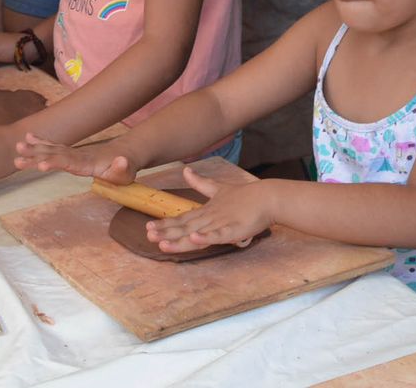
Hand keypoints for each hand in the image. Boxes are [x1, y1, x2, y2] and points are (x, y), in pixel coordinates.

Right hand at [13, 134, 137, 182]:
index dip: (56, 163)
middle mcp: (77, 155)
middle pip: (54, 154)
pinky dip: (40, 142)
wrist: (125, 154)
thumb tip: (121, 160)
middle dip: (37, 155)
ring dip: (34, 149)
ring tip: (17, 147)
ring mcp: (73, 153)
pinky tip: (27, 138)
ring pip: (50, 150)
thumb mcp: (127, 170)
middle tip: (18, 157)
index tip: (42, 165)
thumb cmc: (125, 167)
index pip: (69, 162)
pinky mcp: (70, 154)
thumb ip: (123, 167)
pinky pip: (52, 147)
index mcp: (88, 162)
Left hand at [144, 166, 268, 252]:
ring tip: (163, 244)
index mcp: (206, 210)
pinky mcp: (233, 229)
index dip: (166, 224)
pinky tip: (195, 238)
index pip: (182, 218)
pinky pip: (218, 235)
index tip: (149, 227)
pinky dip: (207, 237)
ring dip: (179, 239)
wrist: (267, 197)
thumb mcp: (219, 188)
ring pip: (197, 233)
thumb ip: (201, 183)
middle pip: (185, 227)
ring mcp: (220, 223)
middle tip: (149, 235)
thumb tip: (186, 170)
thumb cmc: (244, 196)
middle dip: (166, 232)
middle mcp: (209, 217)